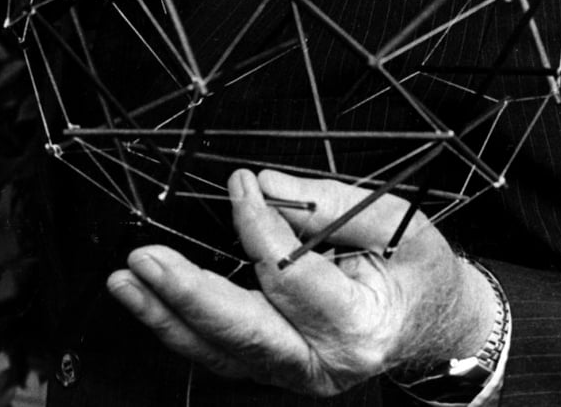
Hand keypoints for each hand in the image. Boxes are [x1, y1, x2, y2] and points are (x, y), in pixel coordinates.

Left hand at [107, 168, 497, 395]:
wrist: (433, 324)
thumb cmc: (417, 271)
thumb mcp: (396, 222)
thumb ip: (331, 203)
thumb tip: (267, 185)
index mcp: (359, 326)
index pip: (293, 277)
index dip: (261, 227)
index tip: (241, 185)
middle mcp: (323, 363)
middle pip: (244, 332)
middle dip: (187, 295)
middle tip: (146, 261)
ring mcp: (295, 374)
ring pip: (220, 351)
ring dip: (166, 315)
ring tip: (127, 282)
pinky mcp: (276, 370)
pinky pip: (221, 353)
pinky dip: (181, 327)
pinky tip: (150, 301)